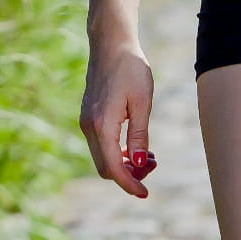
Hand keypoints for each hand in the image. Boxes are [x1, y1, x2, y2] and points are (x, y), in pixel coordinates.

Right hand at [80, 42, 156, 197]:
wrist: (111, 45)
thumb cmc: (131, 69)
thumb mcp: (142, 103)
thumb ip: (139, 135)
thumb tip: (139, 163)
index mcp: (102, 125)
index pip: (113, 167)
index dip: (129, 184)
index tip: (145, 193)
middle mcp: (89, 127)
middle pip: (105, 167)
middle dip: (128, 174)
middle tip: (154, 164)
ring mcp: (86, 122)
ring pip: (102, 158)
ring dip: (123, 164)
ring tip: (150, 156)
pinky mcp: (89, 117)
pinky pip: (101, 145)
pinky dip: (117, 152)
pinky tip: (135, 146)